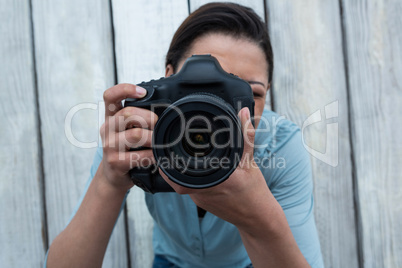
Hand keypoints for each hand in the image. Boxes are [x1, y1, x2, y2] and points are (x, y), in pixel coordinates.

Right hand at [99, 83, 157, 191]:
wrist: (113, 176)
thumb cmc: (126, 149)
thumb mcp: (127, 130)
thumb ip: (138, 117)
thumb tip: (167, 107)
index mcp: (110, 117)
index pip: (110, 96)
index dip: (125, 89)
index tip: (142, 92)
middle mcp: (107, 128)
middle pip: (127, 113)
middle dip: (148, 117)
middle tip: (158, 123)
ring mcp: (109, 145)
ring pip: (135, 134)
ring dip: (153, 137)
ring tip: (159, 141)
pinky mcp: (115, 161)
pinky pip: (138, 156)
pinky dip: (152, 156)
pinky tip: (156, 157)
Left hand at [159, 107, 271, 227]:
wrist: (257, 218)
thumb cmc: (254, 191)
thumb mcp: (250, 161)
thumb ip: (245, 136)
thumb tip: (243, 112)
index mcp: (212, 180)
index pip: (179, 170)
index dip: (169, 159)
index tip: (167, 146)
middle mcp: (201, 191)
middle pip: (175, 176)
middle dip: (171, 161)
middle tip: (170, 146)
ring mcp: (199, 199)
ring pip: (180, 182)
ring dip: (179, 168)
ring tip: (181, 154)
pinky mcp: (201, 203)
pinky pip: (189, 187)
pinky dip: (189, 176)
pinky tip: (195, 167)